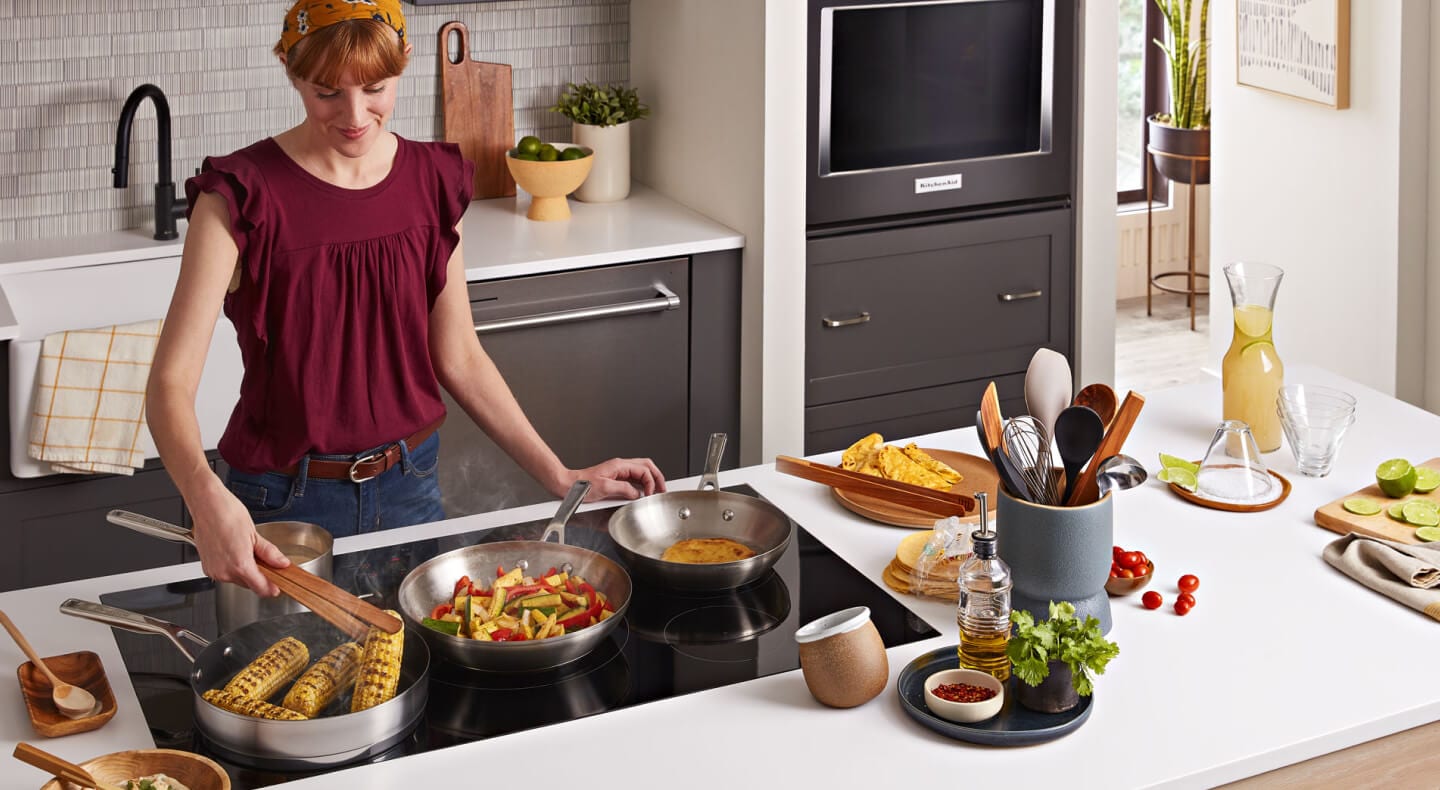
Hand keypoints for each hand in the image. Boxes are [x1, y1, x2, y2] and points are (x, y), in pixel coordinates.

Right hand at [187, 481, 290, 595]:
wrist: (207, 505)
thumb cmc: (228, 514)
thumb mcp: (254, 534)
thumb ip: (269, 553)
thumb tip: (281, 563)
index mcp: (240, 565)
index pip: (260, 588)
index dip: (271, 588)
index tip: (278, 586)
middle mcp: (224, 572)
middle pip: (249, 584)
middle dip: (259, 577)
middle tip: (266, 562)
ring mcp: (214, 571)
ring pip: (236, 580)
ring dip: (245, 572)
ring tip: (247, 551)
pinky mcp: (206, 567)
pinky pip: (225, 574)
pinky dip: (233, 568)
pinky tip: (235, 552)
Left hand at [562, 458, 666, 501]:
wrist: (568, 485)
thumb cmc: (582, 485)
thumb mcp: (605, 488)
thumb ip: (624, 490)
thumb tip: (636, 494)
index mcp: (620, 465)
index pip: (644, 471)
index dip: (651, 483)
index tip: (650, 494)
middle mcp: (620, 466)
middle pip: (646, 466)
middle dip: (657, 477)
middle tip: (662, 489)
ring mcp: (618, 471)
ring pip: (641, 471)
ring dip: (650, 480)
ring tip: (655, 490)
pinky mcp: (615, 478)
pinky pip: (633, 478)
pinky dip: (642, 484)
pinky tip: (642, 492)